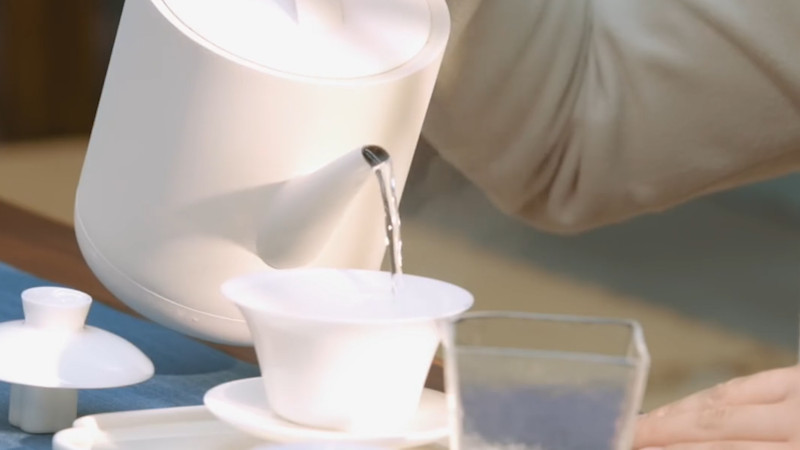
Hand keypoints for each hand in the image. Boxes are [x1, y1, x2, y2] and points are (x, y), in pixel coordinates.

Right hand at [634, 365, 799, 448]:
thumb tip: (676, 447)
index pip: (722, 449)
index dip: (674, 449)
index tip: (640, 449)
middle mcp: (798, 422)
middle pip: (715, 424)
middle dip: (663, 431)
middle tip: (628, 436)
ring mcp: (799, 396)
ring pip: (722, 400)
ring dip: (675, 413)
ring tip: (643, 425)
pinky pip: (743, 384)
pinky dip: (706, 397)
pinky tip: (680, 409)